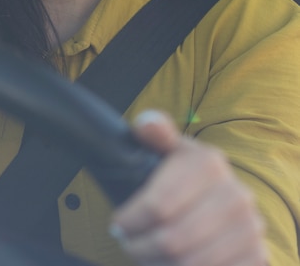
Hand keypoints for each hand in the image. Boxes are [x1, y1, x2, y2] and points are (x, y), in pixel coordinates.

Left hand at [111, 110, 266, 265]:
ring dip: (158, 263)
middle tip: (128, 243)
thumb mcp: (167, 145)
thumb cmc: (180, 170)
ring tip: (144, 254)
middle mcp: (236, 195)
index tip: (117, 224)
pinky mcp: (258, 255)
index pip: (157, 206)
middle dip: (140, 246)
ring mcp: (251, 227)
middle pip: (173, 239)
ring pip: (191, 264)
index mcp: (209, 163)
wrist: (219, 195)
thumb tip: (147, 124)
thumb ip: (153, 130)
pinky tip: (170, 264)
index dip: (130, 220)